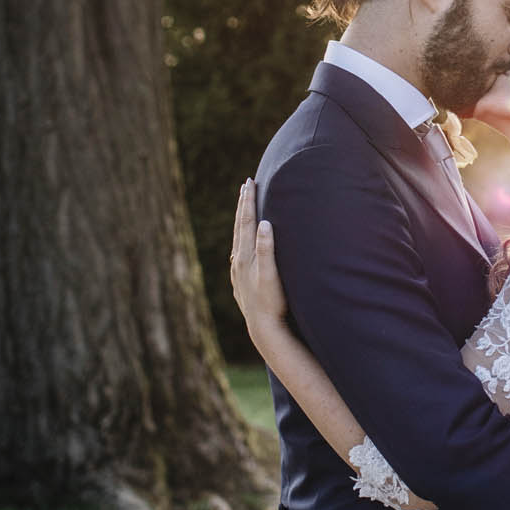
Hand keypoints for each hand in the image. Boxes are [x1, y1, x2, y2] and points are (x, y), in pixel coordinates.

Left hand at [229, 179, 290, 332]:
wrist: (263, 328)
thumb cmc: (271, 300)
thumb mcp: (271, 273)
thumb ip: (266, 248)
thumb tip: (264, 223)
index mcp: (246, 255)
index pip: (247, 221)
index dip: (249, 201)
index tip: (250, 182)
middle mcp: (238, 261)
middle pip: (240, 226)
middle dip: (243, 205)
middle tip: (246, 185)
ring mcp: (238, 271)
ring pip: (238, 239)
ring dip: (241, 221)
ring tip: (244, 208)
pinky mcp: (241, 281)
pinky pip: (239, 253)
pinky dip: (241, 240)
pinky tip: (243, 244)